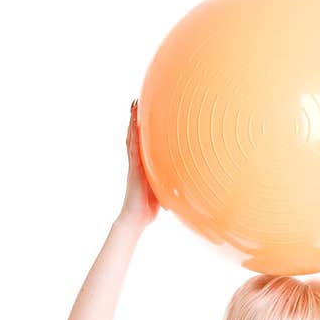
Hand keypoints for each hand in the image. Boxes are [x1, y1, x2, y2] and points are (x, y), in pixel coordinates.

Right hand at [120, 99, 160, 227]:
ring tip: (133, 105)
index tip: (144, 113)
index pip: (142, 144)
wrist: (136, 219)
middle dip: (135, 119)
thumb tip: (187, 185)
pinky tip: (134, 124)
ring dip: (132, 121)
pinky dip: (133, 135)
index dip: (142, 129)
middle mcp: (137, 163)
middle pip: (135, 136)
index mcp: (144, 167)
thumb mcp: (163, 192)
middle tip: (136, 101)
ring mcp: (134, 165)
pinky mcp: (134, 169)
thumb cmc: (149, 209)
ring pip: (132, 138)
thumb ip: (170, 184)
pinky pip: (133, 148)